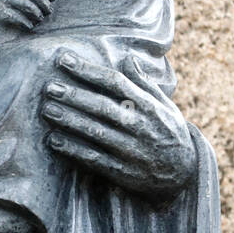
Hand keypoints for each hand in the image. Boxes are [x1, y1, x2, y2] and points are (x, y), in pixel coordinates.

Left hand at [41, 52, 195, 200]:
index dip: (89, 70)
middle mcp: (141, 127)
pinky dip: (73, 150)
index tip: (64, 59)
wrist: (186, 174)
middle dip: (75, 96)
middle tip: (49, 87)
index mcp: (149, 106)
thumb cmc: (169, 133)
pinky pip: (95, 160)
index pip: (116, 83)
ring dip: (70, 121)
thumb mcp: (164, 106)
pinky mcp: (123, 172)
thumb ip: (144, 84)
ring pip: (96, 133)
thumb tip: (128, 57)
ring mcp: (132, 150)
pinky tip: (54, 141)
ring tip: (48, 110)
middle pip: (103, 107)